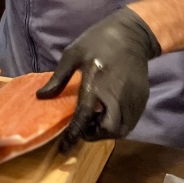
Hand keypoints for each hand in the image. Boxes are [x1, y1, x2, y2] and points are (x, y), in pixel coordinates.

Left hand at [36, 7, 161, 149]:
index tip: (64, 148)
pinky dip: (119, 124)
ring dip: (107, 131)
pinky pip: (131, 121)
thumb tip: (41, 96)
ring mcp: (133, 98)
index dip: (73, 134)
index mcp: (96, 82)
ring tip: (95, 120)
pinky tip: (108, 114)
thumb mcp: (72, 54)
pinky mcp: (142, 99)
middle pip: (108, 129)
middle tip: (83, 128)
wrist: (132, 34)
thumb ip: (58, 78)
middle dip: (94, 135)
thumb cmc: (98, 41)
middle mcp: (117, 95)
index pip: (84, 117)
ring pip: (122, 129)